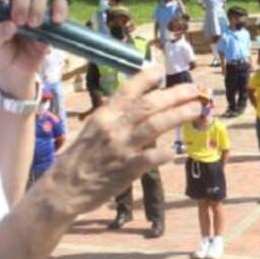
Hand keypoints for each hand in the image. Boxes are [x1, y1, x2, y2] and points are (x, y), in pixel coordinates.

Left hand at [0, 0, 67, 99]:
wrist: (16, 73)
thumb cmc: (2, 54)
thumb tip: (9, 24)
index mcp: (0, 3)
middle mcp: (18, 2)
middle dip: (22, 1)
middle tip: (19, 20)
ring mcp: (36, 9)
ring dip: (38, 7)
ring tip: (33, 25)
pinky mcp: (52, 20)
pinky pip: (60, 5)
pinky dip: (60, 9)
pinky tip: (56, 20)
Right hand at [48, 68, 200, 215]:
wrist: (63, 189)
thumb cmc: (76, 160)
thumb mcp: (89, 130)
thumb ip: (110, 118)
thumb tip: (130, 107)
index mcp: (104, 115)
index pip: (128, 90)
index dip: (147, 77)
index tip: (162, 70)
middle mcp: (114, 126)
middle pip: (150, 104)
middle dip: (174, 94)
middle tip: (193, 89)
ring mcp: (122, 147)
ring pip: (156, 125)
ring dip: (179, 115)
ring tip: (196, 109)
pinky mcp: (128, 169)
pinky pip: (153, 157)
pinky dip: (166, 152)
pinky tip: (176, 149)